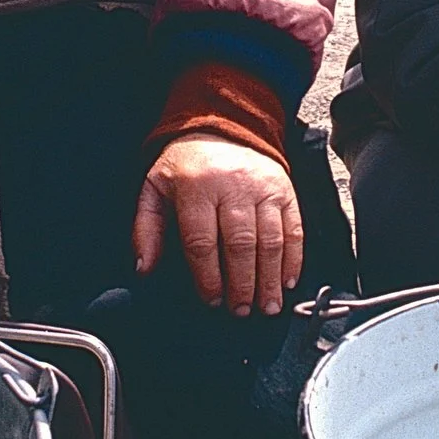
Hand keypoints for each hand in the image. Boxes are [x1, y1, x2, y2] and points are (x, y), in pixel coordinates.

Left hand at [132, 132, 303, 316]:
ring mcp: (262, 186)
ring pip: (270, 239)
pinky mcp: (283, 189)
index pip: (202, 241)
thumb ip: (146, 230)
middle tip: (241, 310)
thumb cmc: (185, 167)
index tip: (212, 300)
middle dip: (242, 284)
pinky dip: (293, 258)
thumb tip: (144, 268)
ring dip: (270, 278)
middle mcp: (232, 185)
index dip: (207, 276)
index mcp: (196, 187)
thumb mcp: (154, 190)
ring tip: (267, 306)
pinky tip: (287, 280)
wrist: (221, 127)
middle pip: (240, 243)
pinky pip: (293, 227)